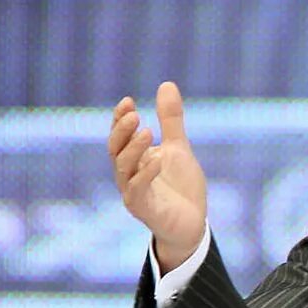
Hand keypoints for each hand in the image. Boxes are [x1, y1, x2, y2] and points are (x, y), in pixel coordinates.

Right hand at [108, 81, 207, 271]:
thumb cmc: (180, 187)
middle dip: (120, 132)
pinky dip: (145, 173)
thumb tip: (167, 84)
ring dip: (132, 150)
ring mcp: (134, 193)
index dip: (119, 119)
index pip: (120, 137)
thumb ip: (171, 120)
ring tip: (146, 131)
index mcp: (134, 160)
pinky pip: (138, 190)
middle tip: (132, 114)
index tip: (127, 101)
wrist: (192, 223)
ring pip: (123, 169)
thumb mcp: (178, 147)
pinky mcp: (144, 209)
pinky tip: (156, 159)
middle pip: (115, 150)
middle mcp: (128, 175)